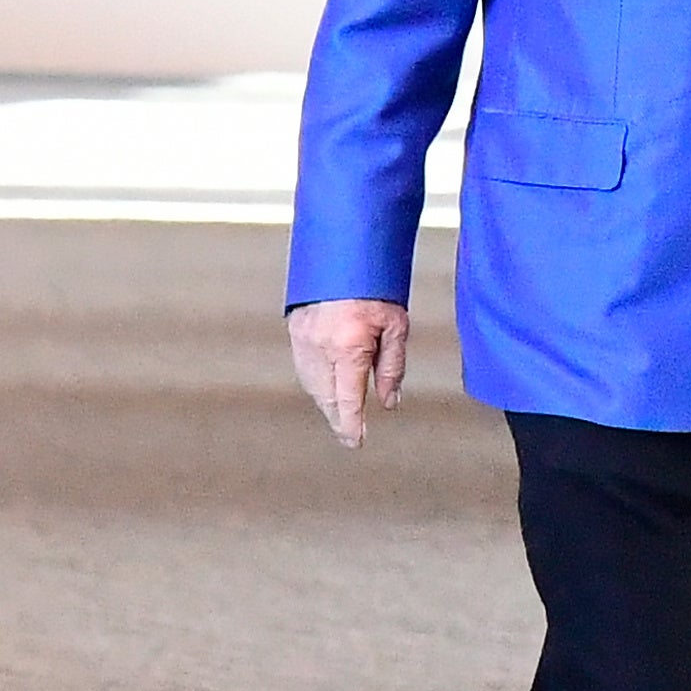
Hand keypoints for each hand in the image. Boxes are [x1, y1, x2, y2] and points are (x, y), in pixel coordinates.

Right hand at [289, 298, 408, 447]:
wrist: (345, 248)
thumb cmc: (375, 283)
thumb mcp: (396, 326)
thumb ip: (391, 367)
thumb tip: (389, 401)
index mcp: (347, 347)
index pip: (347, 400)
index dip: (351, 426)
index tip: (355, 442)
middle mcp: (320, 346)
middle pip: (326, 398)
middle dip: (338, 418)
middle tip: (350, 432)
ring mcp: (302, 337)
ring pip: (311, 385)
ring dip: (325, 402)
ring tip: (340, 413)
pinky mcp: (295, 328)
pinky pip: (303, 367)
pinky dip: (315, 383)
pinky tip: (326, 386)